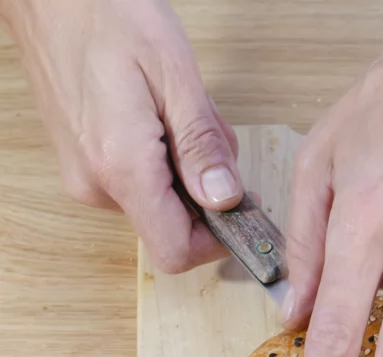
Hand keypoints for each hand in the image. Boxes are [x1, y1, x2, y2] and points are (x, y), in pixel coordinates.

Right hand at [0, 0, 243, 271]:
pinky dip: (164, 155)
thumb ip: (201, 147)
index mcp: (121, 169)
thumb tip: (225, 200)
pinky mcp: (82, 161)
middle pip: (173, 224)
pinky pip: (137, 178)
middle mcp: (96, 184)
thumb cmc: (109, 17)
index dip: (218, 240)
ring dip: (187, 166)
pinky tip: (161, 110)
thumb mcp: (176, 78)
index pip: (176, 251)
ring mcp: (84, 174)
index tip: (243, 207)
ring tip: (180, 108)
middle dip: (207, 188)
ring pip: (159, 199)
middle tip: (210, 129)